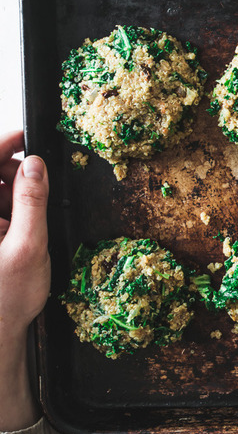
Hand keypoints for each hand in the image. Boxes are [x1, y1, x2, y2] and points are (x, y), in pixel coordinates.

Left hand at [0, 130, 49, 430]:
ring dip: (9, 191)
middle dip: (9, 170)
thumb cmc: (6, 298)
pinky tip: (19, 224)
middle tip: (37, 176)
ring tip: (29, 209)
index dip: (2, 146)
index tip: (26, 136)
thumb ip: (32, 201)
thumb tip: (35, 164)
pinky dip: (6, 210)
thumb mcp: (28, 245)